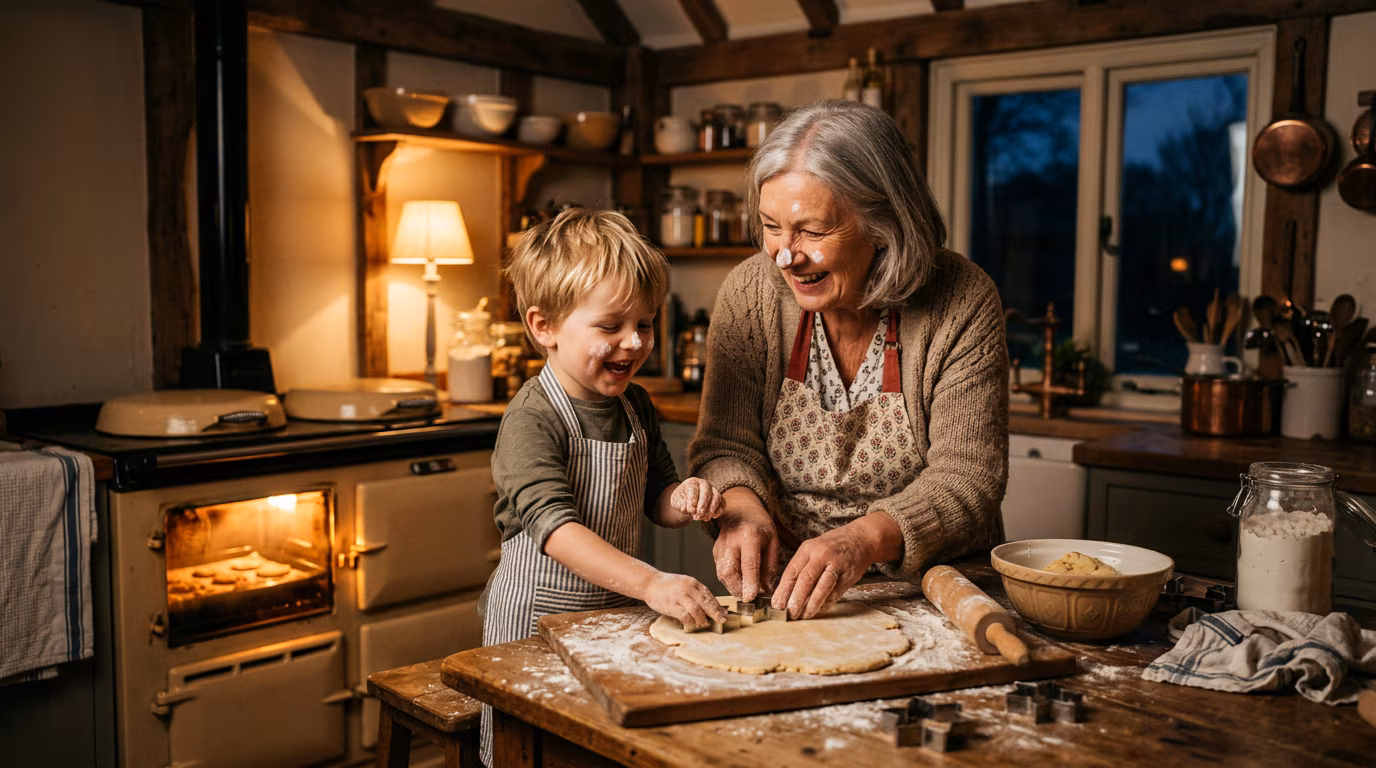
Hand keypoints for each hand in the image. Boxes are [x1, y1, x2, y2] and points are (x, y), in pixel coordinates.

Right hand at [642, 572, 725, 630]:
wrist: (650, 583)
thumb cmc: (668, 585)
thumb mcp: (684, 583)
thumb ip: (695, 592)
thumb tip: (709, 607)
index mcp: (692, 582)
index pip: (708, 595)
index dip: (717, 605)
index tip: (723, 614)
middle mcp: (687, 588)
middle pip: (705, 603)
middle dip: (715, 613)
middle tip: (721, 621)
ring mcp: (679, 596)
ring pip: (696, 610)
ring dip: (702, 619)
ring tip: (704, 624)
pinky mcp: (671, 605)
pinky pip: (685, 616)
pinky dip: (690, 622)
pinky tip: (691, 625)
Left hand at [670, 478, 724, 521]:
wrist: (688, 501)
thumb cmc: (682, 500)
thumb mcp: (676, 502)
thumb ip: (680, 504)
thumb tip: (686, 508)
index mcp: (692, 482)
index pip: (693, 489)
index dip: (692, 500)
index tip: (690, 511)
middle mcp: (704, 484)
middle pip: (706, 492)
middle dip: (703, 504)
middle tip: (699, 514)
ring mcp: (713, 490)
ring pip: (716, 496)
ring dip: (711, 508)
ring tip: (705, 518)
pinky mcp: (719, 498)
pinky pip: (722, 502)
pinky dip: (718, 510)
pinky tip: (712, 517)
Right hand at [712, 488, 779, 602]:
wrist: (739, 511)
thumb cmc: (760, 526)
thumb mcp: (773, 542)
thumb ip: (770, 566)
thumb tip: (767, 590)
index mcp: (750, 536)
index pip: (749, 564)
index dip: (749, 582)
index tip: (751, 598)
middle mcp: (731, 541)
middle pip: (729, 571)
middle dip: (738, 589)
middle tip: (749, 598)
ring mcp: (720, 547)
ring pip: (722, 574)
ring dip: (733, 587)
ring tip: (745, 592)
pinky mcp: (715, 552)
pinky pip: (720, 572)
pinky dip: (729, 581)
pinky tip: (739, 582)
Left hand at [772, 521, 878, 619]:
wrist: (861, 538)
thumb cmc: (831, 547)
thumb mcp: (813, 549)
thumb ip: (801, 567)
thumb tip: (785, 593)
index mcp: (808, 548)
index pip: (791, 571)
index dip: (783, 590)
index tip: (776, 605)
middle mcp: (821, 554)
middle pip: (805, 579)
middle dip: (795, 599)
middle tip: (788, 614)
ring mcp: (837, 564)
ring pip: (821, 587)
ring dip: (811, 604)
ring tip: (803, 616)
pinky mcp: (850, 574)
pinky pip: (836, 592)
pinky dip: (826, 603)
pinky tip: (818, 611)